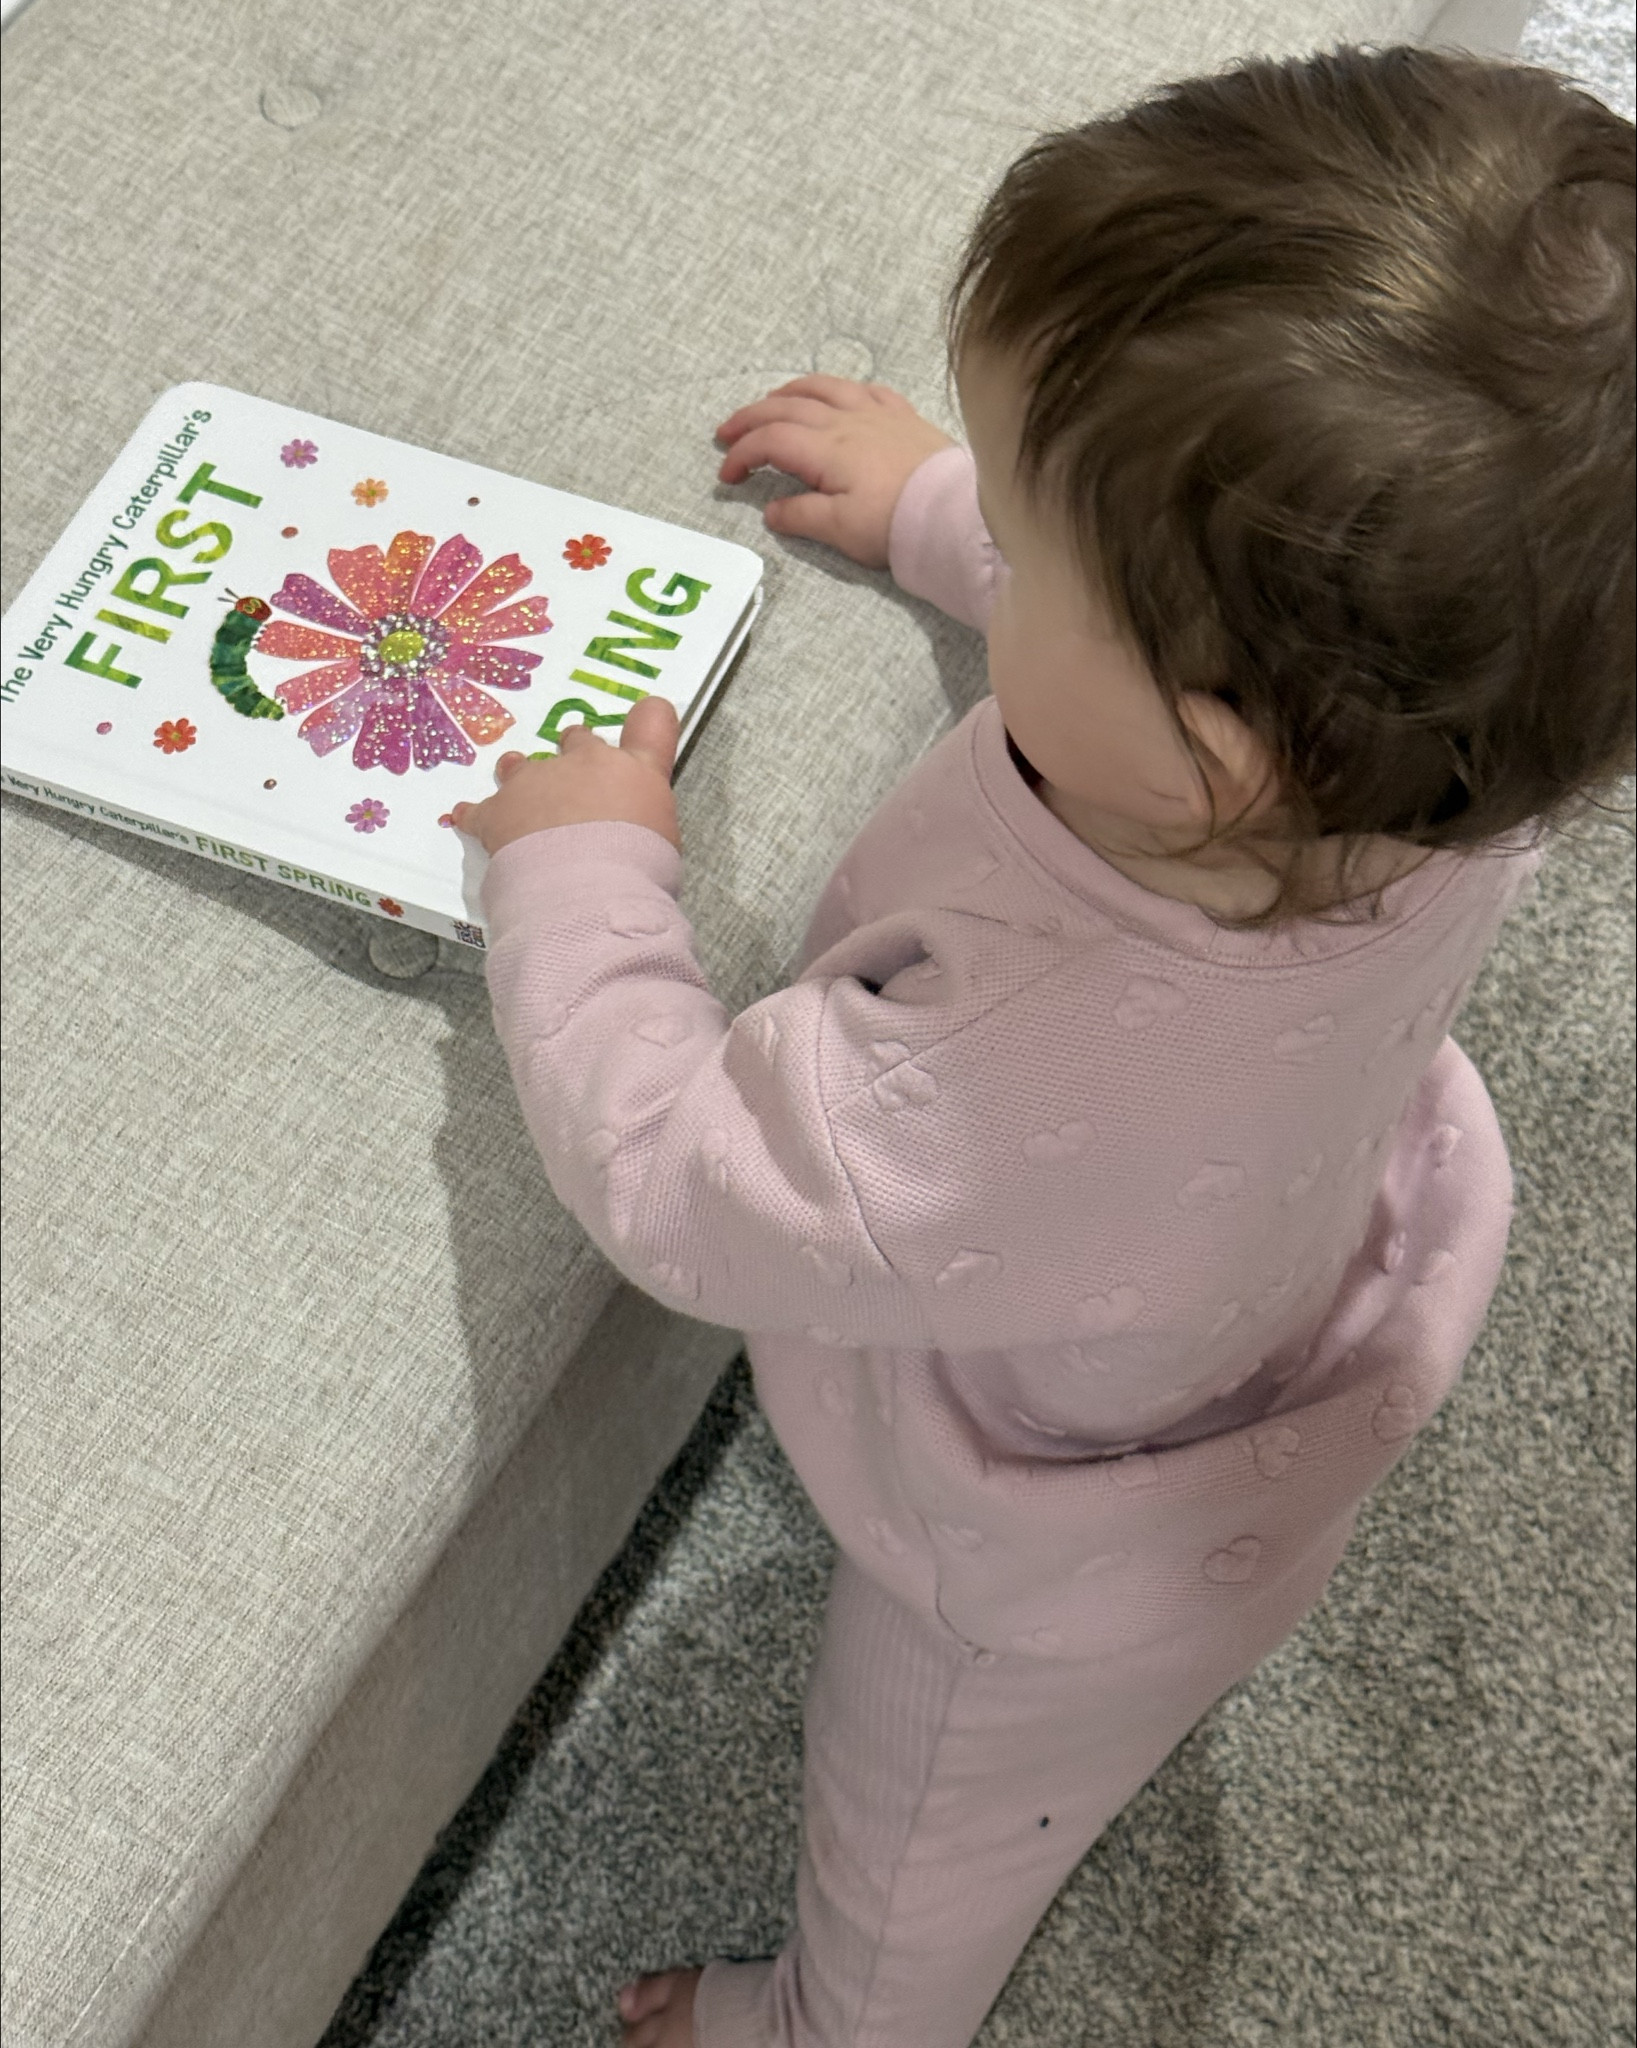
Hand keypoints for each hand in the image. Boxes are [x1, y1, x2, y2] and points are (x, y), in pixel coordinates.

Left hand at [449, 693, 680, 855]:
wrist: (590, 886)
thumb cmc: (640, 867)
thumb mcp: (666, 839)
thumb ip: (646, 818)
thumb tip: (633, 827)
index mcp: (635, 771)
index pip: (651, 723)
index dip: (648, 721)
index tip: (644, 720)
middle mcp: (586, 764)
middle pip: (577, 741)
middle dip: (574, 754)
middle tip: (575, 782)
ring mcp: (537, 782)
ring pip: (521, 767)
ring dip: (520, 775)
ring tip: (519, 791)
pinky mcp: (499, 811)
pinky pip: (479, 809)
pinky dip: (475, 815)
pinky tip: (467, 818)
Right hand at [714, 375, 956, 568]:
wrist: (953, 514)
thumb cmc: (896, 524)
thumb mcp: (840, 530)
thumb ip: (801, 516)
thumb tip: (772, 511)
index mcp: (825, 449)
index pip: (770, 441)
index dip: (742, 454)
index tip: (727, 475)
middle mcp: (846, 421)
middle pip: (786, 407)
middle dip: (750, 418)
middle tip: (728, 432)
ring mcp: (877, 414)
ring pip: (823, 387)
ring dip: (789, 392)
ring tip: (771, 402)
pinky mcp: (904, 417)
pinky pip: (866, 389)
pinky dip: (840, 389)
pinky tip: (837, 397)